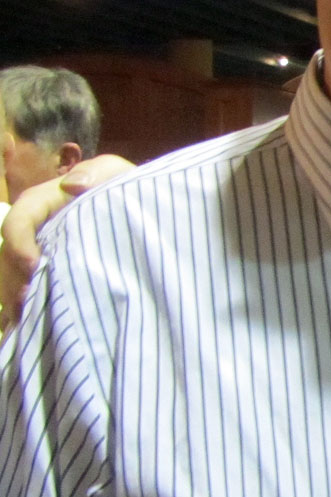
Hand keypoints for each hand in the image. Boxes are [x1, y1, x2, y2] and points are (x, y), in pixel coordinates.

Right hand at [0, 154, 133, 328]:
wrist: (150, 213)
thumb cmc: (130, 191)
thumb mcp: (119, 175)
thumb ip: (99, 172)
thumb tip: (71, 185)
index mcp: (48, 202)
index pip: (21, 217)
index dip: (19, 240)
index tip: (32, 264)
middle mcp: (39, 228)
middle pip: (10, 252)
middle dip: (14, 277)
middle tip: (28, 302)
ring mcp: (43, 252)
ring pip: (14, 274)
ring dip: (17, 296)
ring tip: (28, 319)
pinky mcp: (53, 272)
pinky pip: (29, 289)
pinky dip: (26, 308)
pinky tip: (28, 325)